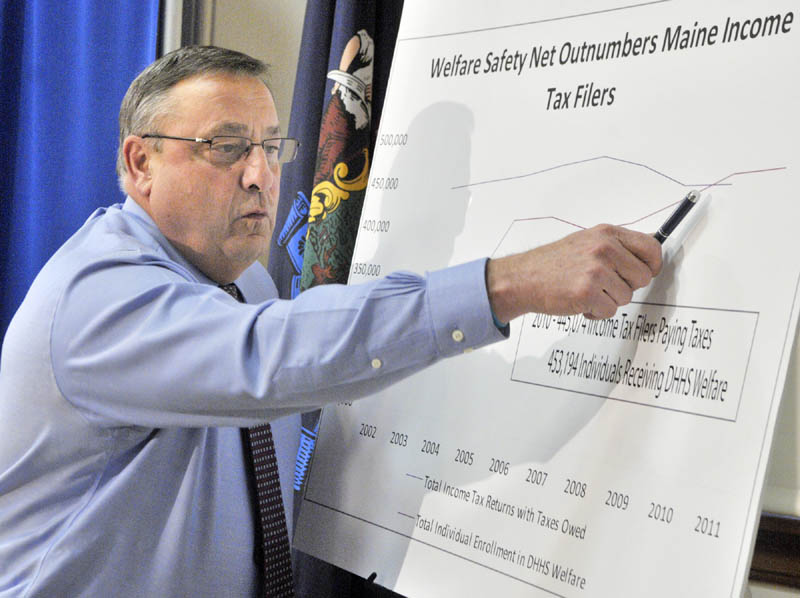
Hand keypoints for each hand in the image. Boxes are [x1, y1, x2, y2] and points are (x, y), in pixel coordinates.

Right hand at [486, 224, 661, 322]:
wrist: (522, 278)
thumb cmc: (552, 264)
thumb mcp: (586, 242)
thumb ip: (615, 246)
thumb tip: (646, 254)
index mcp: (606, 234)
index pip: (651, 248)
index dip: (652, 265)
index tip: (645, 272)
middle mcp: (604, 249)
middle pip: (643, 277)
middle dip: (627, 286)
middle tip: (605, 285)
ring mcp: (596, 271)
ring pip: (626, 296)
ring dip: (609, 300)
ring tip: (587, 291)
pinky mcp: (588, 293)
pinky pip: (610, 311)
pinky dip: (596, 312)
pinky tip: (580, 302)